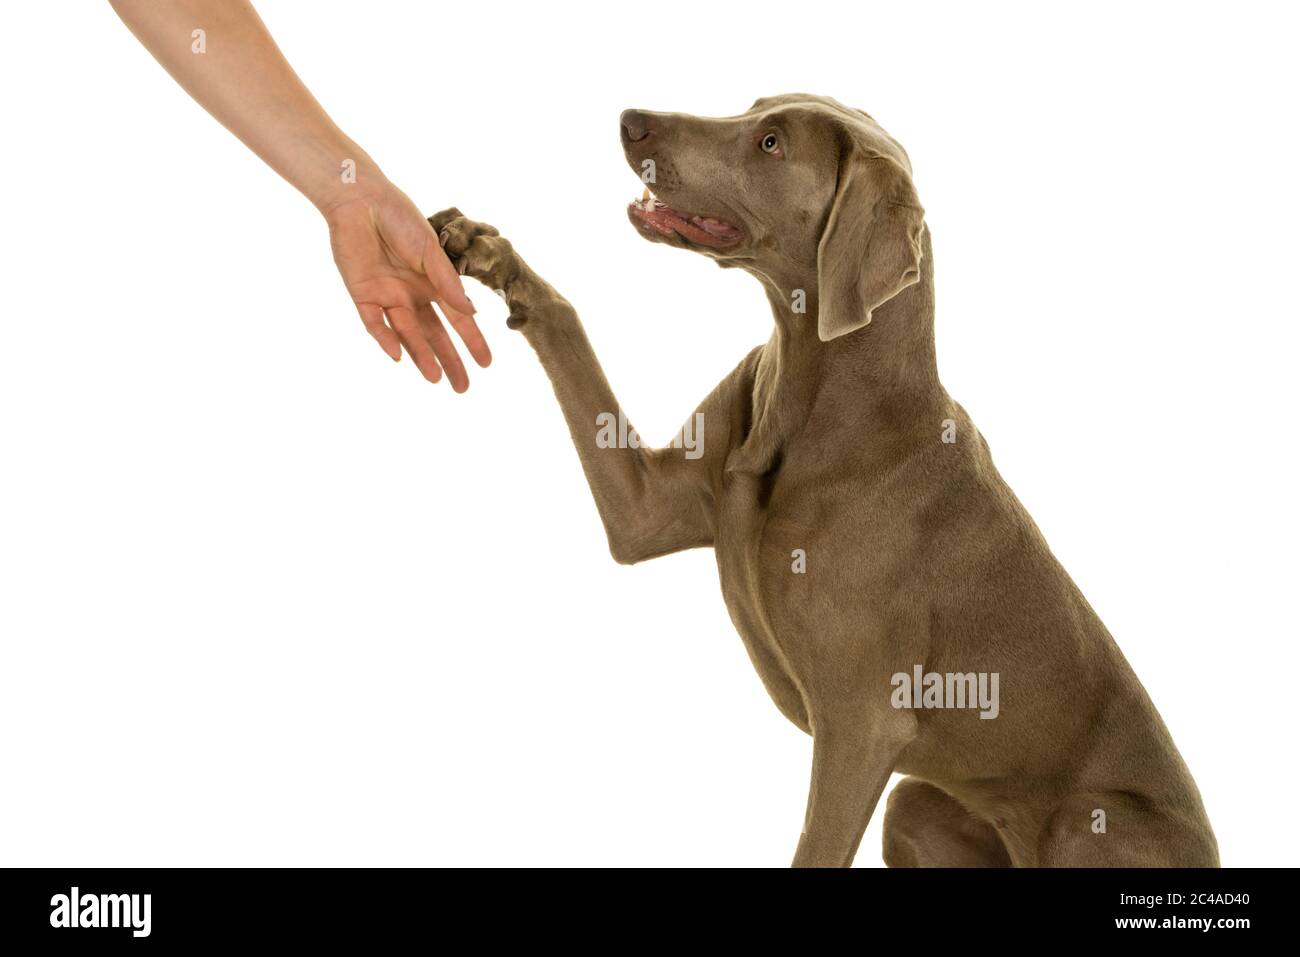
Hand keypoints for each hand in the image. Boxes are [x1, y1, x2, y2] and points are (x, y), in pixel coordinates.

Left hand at [325, 182, 491, 390]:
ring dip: (421, 356)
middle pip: (434, 335)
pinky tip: (398, 357)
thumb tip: (471, 313)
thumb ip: (448, 282)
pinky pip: (375, 324)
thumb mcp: (430, 251)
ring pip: (407, 335)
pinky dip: (386, 339)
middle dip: (448, 360)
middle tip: (462, 387)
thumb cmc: (400, 218)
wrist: (360, 200)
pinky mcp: (362, 295)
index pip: (457, 319)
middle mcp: (413, 294)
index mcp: (434, 282)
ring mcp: (388, 296)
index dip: (472, 341)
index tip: (487, 363)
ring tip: (436, 379)